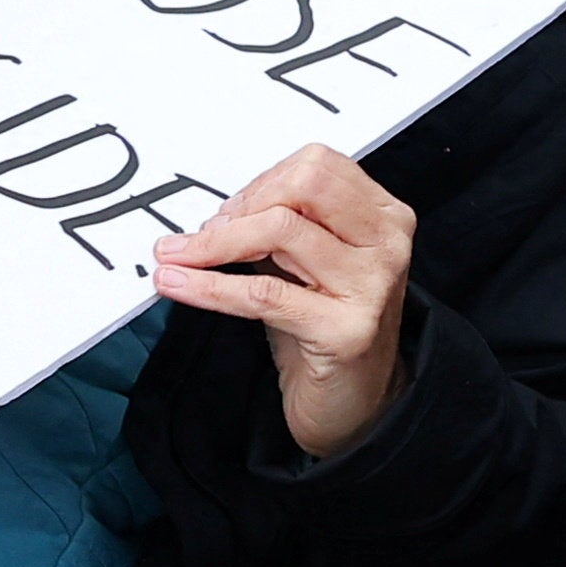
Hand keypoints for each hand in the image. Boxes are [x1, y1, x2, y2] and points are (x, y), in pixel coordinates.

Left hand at [147, 146, 419, 455]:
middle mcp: (386, 244)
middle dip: (242, 206)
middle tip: (205, 235)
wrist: (355, 401)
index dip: (262, 182)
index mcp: (383, 217)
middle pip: (303, 186)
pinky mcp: (345, 330)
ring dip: (214, 244)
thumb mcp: (308, 262)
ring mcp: (371, 286)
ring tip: (179, 257)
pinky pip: (263, 295)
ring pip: (278, 232)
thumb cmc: (328, 325)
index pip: (317, 165)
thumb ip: (278, 226)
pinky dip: (211, 287)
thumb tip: (215, 213)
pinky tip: (180, 285)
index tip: (228, 210)